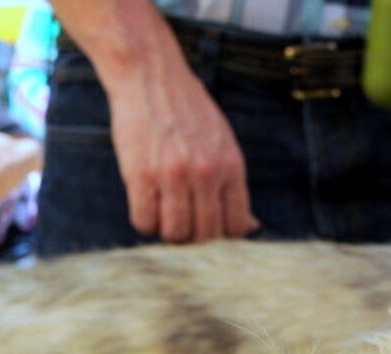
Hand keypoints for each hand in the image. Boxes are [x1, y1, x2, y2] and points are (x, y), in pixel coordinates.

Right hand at [101, 52, 258, 242]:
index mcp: (231, 167)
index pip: (235, 227)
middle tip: (183, 226)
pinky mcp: (141, 174)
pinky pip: (144, 221)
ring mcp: (173, 175)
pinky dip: (144, 222)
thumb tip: (250, 227)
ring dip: (167, 232)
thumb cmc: (187, 111)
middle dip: (194, 240)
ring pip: (174, 234)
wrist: (150, 75)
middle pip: (205, 236)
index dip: (222, 240)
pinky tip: (146, 206)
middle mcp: (206, 173)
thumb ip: (234, 185)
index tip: (209, 233)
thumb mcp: (224, 143)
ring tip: (163, 215)